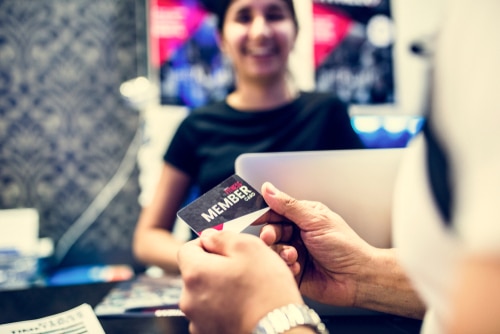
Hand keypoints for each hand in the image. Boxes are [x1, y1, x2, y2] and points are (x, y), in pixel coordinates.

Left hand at [177, 229, 303, 333]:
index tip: (225, 247)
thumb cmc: (266, 291)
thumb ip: (223, 237)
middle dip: (216, 267)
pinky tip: (245, 307)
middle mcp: (189, 299)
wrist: (279, 332)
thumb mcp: (250, 248)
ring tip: (247, 290)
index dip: (207, 244)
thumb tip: (209, 236)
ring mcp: (197, 321)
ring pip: (206, 294)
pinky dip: (225, 309)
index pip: (188, 249)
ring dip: (221, 288)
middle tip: (243, 268)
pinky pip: (212, 314)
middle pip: (197, 273)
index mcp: (195, 273)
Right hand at [259, 182, 374, 306]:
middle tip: (270, 237)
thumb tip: (269, 189)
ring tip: (293, 255)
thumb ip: (289, 206)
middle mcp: (298, 233)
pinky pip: (278, 266)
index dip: (264, 213)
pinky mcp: (294, 271)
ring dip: (280, 252)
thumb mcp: (315, 220)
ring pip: (272, 249)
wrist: (358, 278)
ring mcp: (295, 252)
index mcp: (304, 216)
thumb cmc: (346, 247)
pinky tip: (297, 266)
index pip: (276, 210)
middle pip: (271, 230)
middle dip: (270, 234)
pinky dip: (286, 266)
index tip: (252, 217)